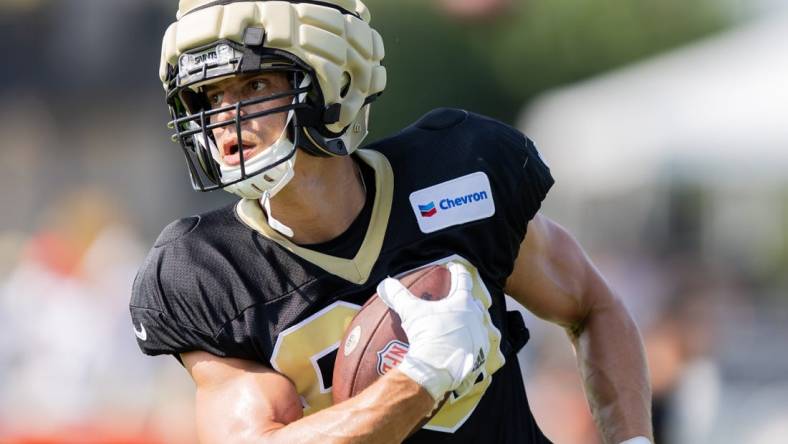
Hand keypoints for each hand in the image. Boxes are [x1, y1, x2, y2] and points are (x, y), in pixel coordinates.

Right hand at [376, 262, 488, 402]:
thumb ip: (399, 295)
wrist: (437, 367)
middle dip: (468, 300)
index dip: (457, 271)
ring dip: (474, 323)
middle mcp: (476, 317)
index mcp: (462, 302)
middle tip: (459, 300)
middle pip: (475, 303)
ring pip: (482, 325)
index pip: (463, 279)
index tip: (453, 267)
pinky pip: (482, 348)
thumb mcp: (411, 312)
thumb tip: (386, 284)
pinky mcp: (481, 355)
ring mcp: (481, 336)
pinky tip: (468, 348)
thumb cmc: (428, 334)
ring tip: (467, 325)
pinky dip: (475, 345)